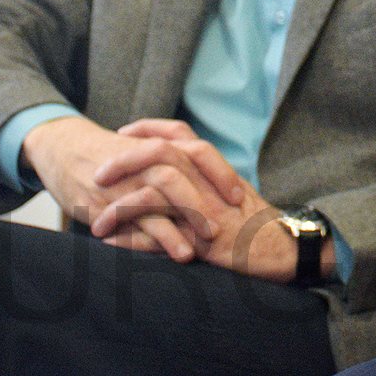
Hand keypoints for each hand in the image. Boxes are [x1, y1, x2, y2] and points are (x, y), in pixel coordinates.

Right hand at [22, 116, 234, 261]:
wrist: (63, 147)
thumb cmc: (112, 154)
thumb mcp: (145, 149)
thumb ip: (175, 161)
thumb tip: (210, 187)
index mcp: (159, 146)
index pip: (199, 152)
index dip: (221, 173)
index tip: (238, 197)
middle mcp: (144, 161)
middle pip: (183, 173)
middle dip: (207, 200)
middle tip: (227, 225)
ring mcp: (125, 181)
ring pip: (159, 196)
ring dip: (183, 222)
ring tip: (201, 247)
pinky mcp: (104, 203)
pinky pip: (133, 220)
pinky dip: (153, 237)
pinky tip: (170, 254)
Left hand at [90, 119, 330, 282]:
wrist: (280, 247)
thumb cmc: (253, 224)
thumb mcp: (228, 194)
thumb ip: (202, 182)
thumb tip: (171, 182)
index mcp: (213, 166)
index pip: (178, 133)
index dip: (148, 128)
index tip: (122, 133)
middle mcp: (208, 179)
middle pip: (162, 151)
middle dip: (124, 159)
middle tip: (97, 174)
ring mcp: (206, 204)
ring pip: (156, 189)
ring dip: (121, 205)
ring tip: (95, 221)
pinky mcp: (203, 233)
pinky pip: (160, 229)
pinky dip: (131, 236)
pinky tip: (112, 243)